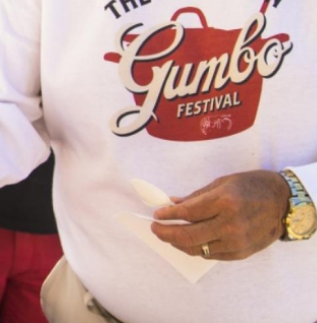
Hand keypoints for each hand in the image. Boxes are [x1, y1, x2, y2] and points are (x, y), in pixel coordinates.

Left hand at [151, 170, 290, 260]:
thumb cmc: (251, 187)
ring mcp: (237, 241)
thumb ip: (196, 197)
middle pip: (188, 235)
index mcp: (224, 202)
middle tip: (155, 229)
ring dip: (178, 243)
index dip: (167, 215)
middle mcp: (230, 224)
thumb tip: (172, 204)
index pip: (187, 214)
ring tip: (169, 235)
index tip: (157, 215)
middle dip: (165, 233)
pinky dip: (196, 248)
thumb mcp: (222, 183)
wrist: (283, 203)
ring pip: (197, 249)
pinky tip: (189, 241)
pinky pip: (211, 254)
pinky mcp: (241, 252)